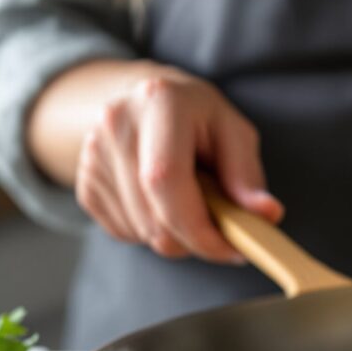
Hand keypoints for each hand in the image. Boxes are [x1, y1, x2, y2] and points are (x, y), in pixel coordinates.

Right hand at [75, 68, 282, 260]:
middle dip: (194, 240)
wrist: (144, 102)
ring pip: (140, 232)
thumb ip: (247, 174)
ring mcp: (92, 155)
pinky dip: (153, 232)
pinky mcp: (84, 184)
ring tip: (193, 205)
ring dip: (176, 237)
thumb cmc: (198, 119)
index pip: (165, 179)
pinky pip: (124, 232)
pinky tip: (163, 204)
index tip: (232, 249)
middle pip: (152, 216)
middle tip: (223, 234)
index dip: (198, 227)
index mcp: (159, 101)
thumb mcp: (233, 131)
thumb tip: (267, 214)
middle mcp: (116, 124)